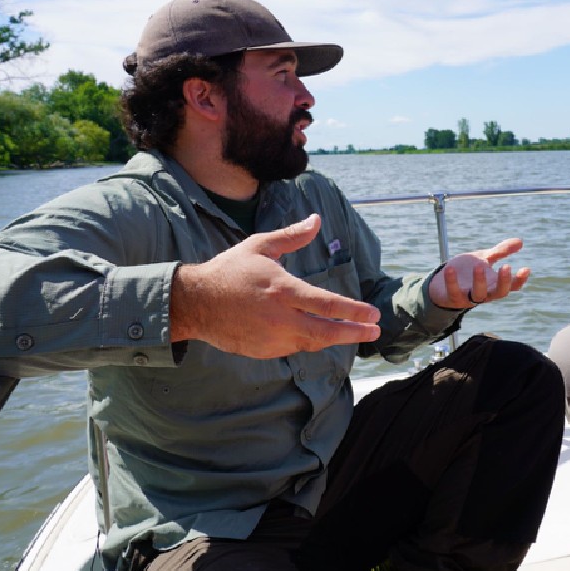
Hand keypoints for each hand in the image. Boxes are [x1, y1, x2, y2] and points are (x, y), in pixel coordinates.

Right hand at [170, 214, 381, 359]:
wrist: (194, 303)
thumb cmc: (229, 270)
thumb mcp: (260, 246)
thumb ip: (292, 236)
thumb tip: (317, 220)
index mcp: (283, 290)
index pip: (327, 304)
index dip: (354, 311)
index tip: (373, 313)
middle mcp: (280, 319)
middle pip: (326, 331)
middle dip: (355, 332)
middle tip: (375, 330)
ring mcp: (271, 338)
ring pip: (312, 343)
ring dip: (333, 339)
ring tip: (352, 333)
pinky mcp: (263, 351)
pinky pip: (293, 348)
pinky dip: (308, 341)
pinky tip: (318, 334)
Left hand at [428, 237, 530, 309]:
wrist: (443, 282)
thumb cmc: (468, 271)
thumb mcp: (485, 258)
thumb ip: (501, 251)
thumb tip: (520, 242)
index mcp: (494, 284)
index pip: (512, 286)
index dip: (520, 280)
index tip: (526, 268)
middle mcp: (485, 293)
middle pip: (499, 293)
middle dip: (503, 282)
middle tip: (506, 266)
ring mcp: (469, 297)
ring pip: (478, 294)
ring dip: (480, 281)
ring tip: (479, 266)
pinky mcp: (453, 298)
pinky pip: (454, 292)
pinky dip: (452, 281)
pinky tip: (450, 269)